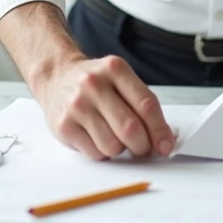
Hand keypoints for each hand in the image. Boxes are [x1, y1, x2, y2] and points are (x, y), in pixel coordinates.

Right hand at [32, 55, 175, 160]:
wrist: (56, 77)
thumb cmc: (95, 83)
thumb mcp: (120, 80)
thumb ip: (142, 104)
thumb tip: (164, 138)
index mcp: (115, 69)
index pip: (146, 105)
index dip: (160, 130)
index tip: (165, 145)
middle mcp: (94, 85)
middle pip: (130, 128)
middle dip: (142, 146)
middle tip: (143, 147)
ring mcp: (77, 105)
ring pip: (113, 145)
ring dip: (120, 149)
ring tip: (114, 136)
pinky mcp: (64, 126)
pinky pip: (95, 153)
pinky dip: (103, 153)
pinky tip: (97, 138)